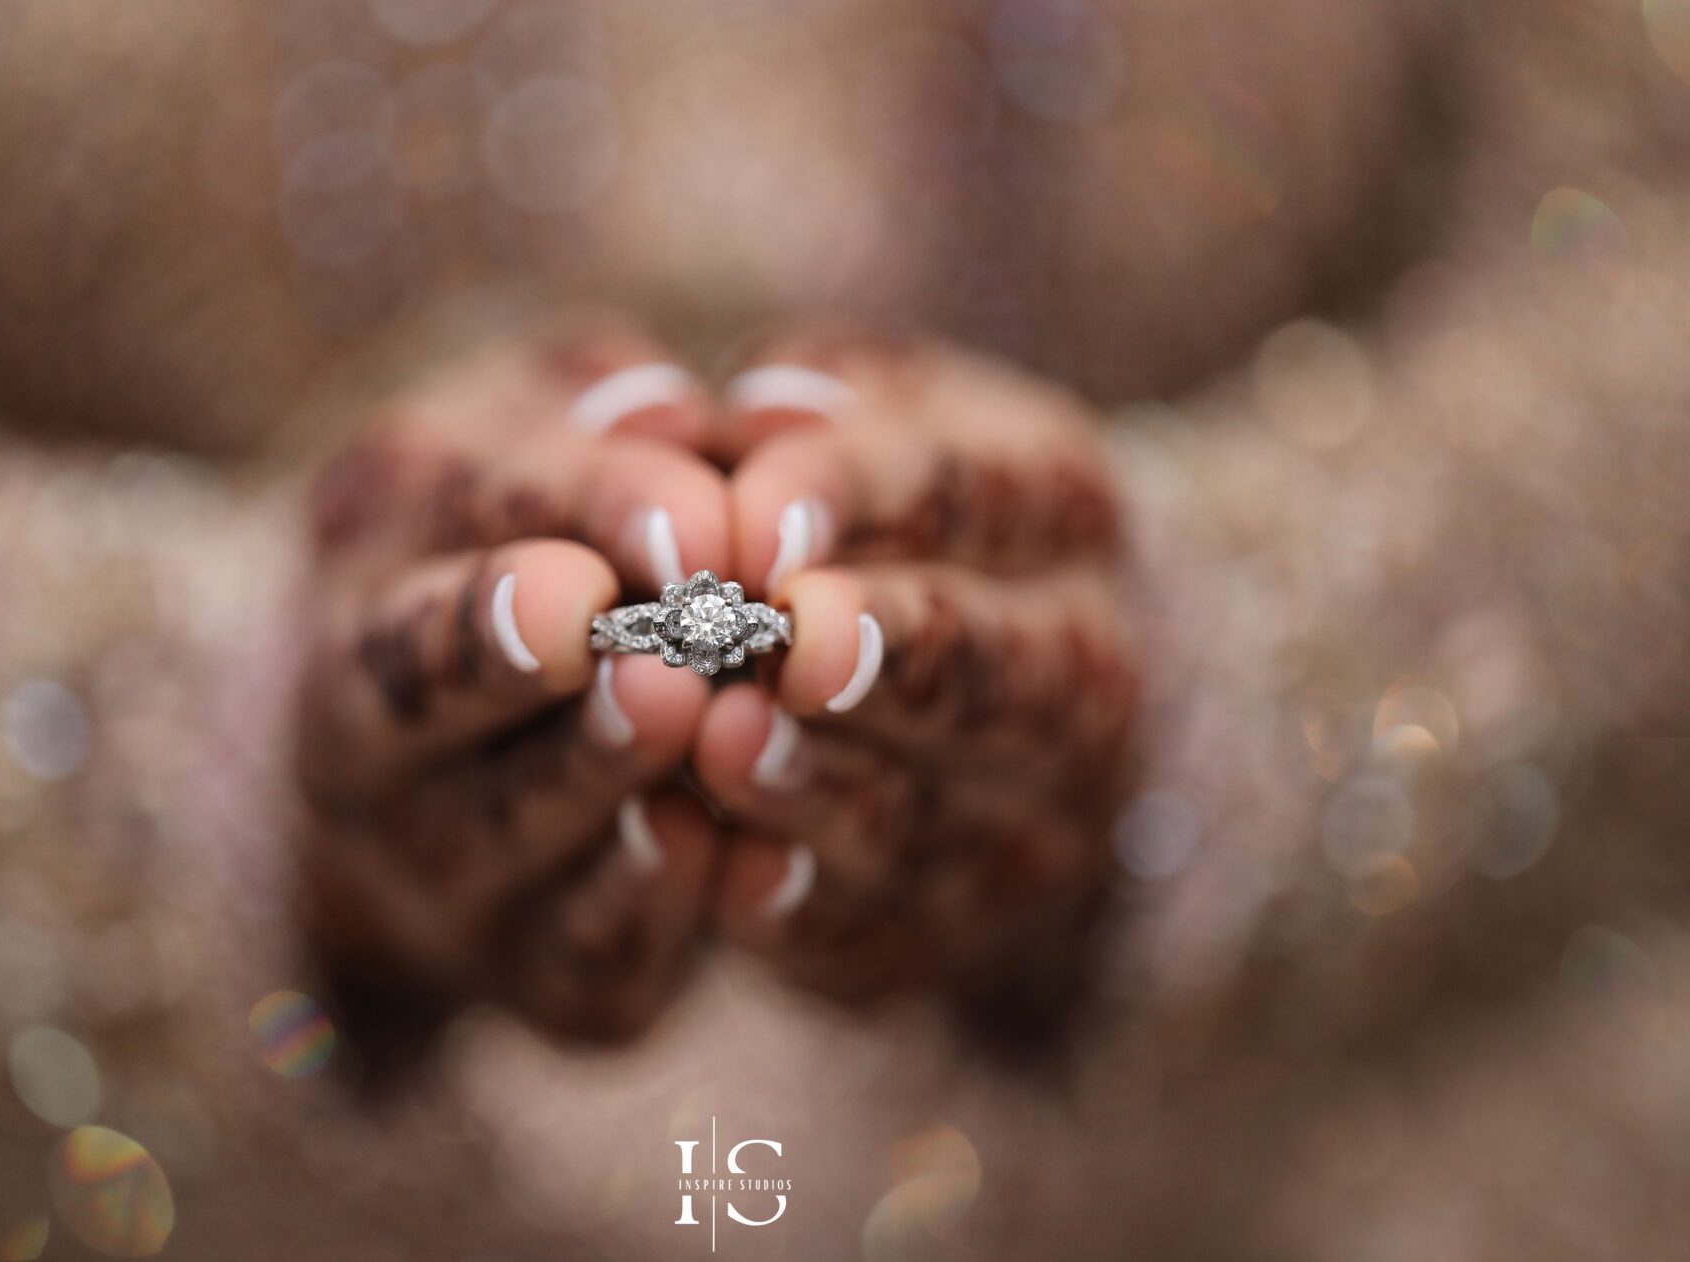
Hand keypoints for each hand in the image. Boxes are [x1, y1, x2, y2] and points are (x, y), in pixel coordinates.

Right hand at [293, 321, 730, 1042]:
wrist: (485, 749)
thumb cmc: (544, 537)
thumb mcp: (555, 436)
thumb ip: (607, 415)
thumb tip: (673, 415)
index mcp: (377, 550)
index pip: (464, 514)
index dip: (584, 517)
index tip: (696, 527)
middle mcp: (364, 721)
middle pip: (413, 690)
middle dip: (513, 659)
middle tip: (635, 637)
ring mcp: (430, 861)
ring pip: (494, 831)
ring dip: (594, 779)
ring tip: (690, 720)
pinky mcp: (528, 969)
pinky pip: (575, 956)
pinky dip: (639, 909)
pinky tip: (709, 844)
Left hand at [692, 329, 1138, 1008]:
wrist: (1018, 693)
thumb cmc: (901, 519)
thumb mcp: (878, 419)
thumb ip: (812, 411)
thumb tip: (740, 413)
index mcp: (1056, 504)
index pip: (973, 490)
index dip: (863, 502)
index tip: (757, 517)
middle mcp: (1080, 665)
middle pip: (994, 667)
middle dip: (893, 654)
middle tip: (786, 640)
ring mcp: (1031, 813)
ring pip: (931, 809)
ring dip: (824, 786)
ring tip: (724, 747)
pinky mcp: (952, 924)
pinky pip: (877, 928)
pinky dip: (800, 908)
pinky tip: (725, 872)